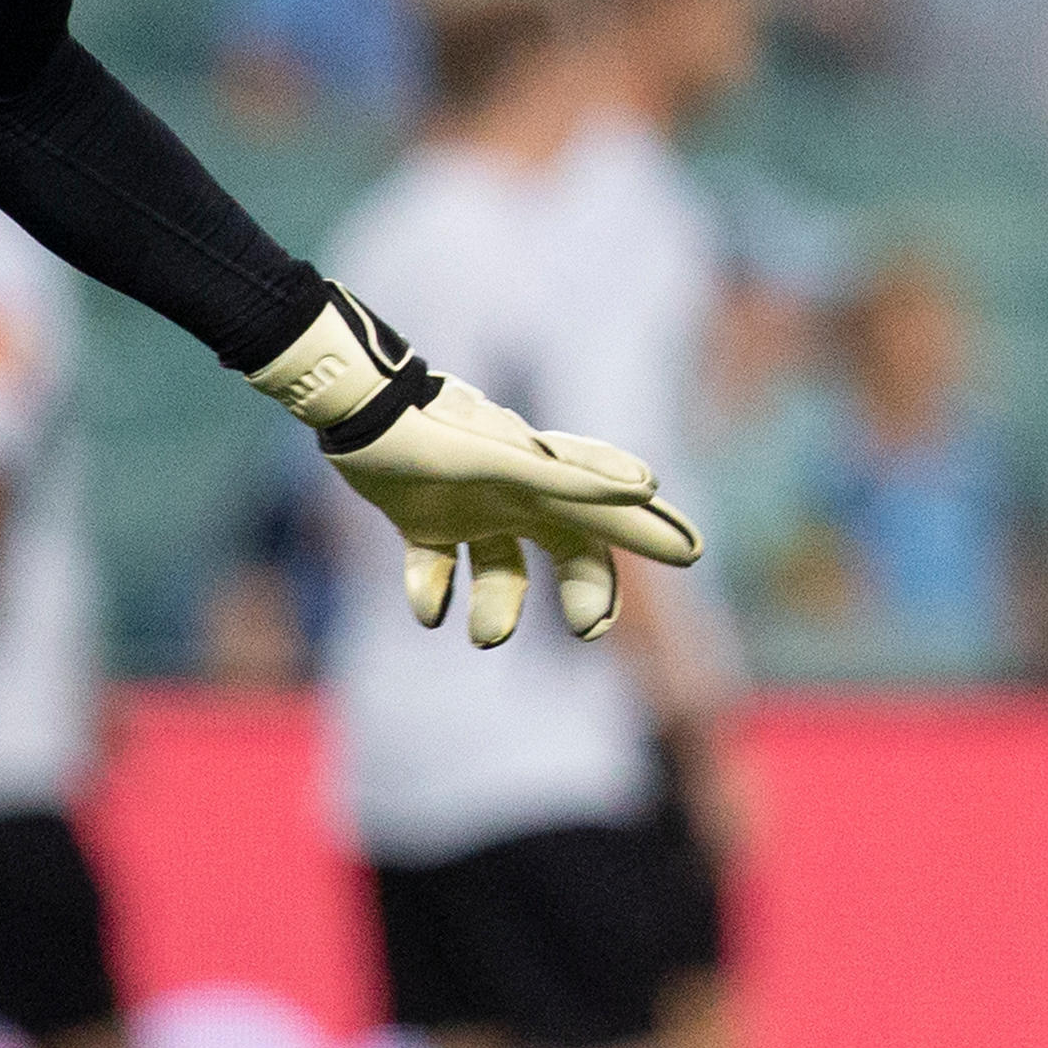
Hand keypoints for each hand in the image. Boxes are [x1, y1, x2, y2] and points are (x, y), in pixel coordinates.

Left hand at [253, 285, 703, 644]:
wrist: (356, 410)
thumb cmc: (438, 432)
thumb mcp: (509, 462)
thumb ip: (575, 480)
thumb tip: (647, 488)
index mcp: (545, 478)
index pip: (611, 511)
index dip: (651, 531)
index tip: (691, 551)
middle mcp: (515, 494)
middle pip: (571, 548)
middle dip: (587, 590)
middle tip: (588, 631)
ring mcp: (470, 509)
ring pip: (504, 569)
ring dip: (500, 608)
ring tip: (484, 638)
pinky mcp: (423, 519)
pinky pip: (438, 566)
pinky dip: (433, 592)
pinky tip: (429, 611)